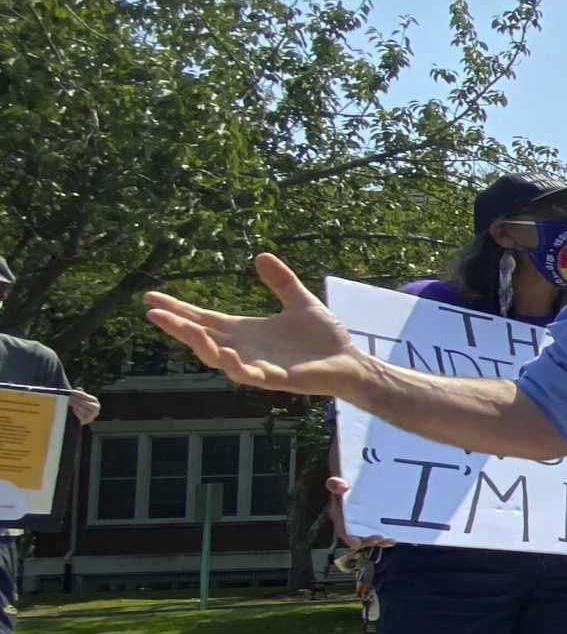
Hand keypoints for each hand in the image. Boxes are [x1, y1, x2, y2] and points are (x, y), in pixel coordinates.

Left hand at [65, 388, 99, 425]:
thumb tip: (78, 388)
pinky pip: (81, 416)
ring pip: (83, 409)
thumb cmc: (82, 407)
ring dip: (75, 405)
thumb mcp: (82, 399)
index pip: (87, 396)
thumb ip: (81, 394)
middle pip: (85, 403)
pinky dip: (76, 412)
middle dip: (76, 399)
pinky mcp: (86, 421)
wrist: (82, 418)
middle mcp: (96, 409)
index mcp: (95, 402)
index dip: (79, 393)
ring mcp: (92, 415)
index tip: (72, 391)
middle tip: (69, 397)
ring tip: (69, 402)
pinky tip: (72, 409)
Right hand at [145, 255, 373, 396]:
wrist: (348, 360)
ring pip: (217, 358)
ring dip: (200, 344)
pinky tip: (226, 353)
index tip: (151, 297)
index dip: (178, 309)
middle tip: (152, 312)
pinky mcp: (274, 378)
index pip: (203, 318)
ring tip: (186, 329)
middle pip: (201, 337)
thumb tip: (260, 255)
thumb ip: (280, 281)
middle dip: (177, 326)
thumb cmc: (323, 336)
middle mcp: (243, 348)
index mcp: (245, 331)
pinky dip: (235, 365)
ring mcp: (256, 364)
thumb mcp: (299, 301)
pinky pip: (248, 375)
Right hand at [327, 475, 392, 550]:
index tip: (357, 543)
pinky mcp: (371, 523)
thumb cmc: (342, 484)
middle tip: (381, 538)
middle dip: (369, 541)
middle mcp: (350, 525)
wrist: (353, 483)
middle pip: (359, 539)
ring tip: (391, 540)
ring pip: (370, 538)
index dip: (350, 539)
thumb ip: (335, 483)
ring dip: (380, 542)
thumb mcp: (336, 482)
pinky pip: (378, 533)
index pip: (344, 532)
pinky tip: (394, 536)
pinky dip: (386, 536)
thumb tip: (343, 487)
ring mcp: (361, 525)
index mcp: (339, 518)